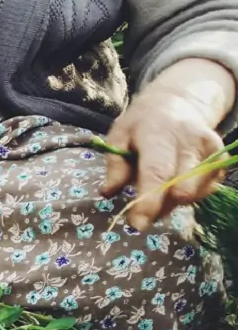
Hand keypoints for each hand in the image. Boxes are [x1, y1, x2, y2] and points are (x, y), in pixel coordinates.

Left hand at [102, 59, 233, 230]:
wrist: (175, 104)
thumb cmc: (140, 126)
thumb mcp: (118, 137)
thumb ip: (115, 165)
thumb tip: (108, 192)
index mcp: (159, 134)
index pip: (157, 172)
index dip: (149, 202)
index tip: (137, 225)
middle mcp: (191, 141)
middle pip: (182, 187)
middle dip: (161, 207)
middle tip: (142, 211)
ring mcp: (210, 150)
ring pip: (195, 193)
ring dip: (172, 203)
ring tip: (155, 190)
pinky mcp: (220, 159)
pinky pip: (205, 190)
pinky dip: (187, 196)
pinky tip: (172, 185)